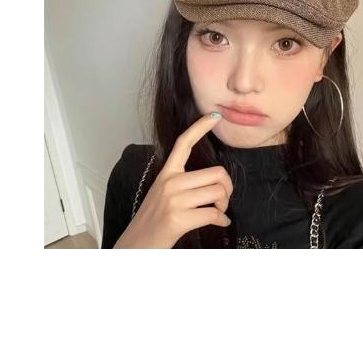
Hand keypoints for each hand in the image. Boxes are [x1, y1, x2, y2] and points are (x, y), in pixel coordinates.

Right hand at [113, 113, 232, 247]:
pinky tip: (220, 222)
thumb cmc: (153, 220)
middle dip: (227, 188)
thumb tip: (213, 181)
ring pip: (218, 193)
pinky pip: (214, 214)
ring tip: (218, 211)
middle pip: (216, 173)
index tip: (215, 116)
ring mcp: (174, 200)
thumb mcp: (163, 193)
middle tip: (222, 199)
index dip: (200, 127)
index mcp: (166, 173)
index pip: (183, 143)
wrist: (135, 246)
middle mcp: (170, 182)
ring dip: (224, 205)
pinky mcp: (179, 219)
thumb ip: (182, 182)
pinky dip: (222, 220)